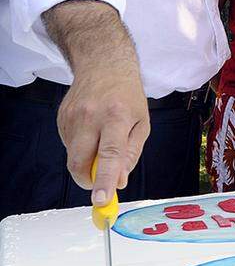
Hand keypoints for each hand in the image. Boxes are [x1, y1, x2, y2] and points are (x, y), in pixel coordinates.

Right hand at [57, 62, 149, 205]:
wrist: (104, 65)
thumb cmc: (127, 95)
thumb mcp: (141, 123)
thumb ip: (130, 155)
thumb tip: (118, 182)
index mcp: (116, 117)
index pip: (110, 155)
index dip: (104, 180)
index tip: (101, 200)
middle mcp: (91, 116)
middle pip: (80, 162)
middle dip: (88, 180)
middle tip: (100, 183)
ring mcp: (72, 116)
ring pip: (73, 156)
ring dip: (87, 159)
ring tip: (101, 137)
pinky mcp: (61, 118)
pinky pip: (69, 145)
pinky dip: (80, 147)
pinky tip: (91, 129)